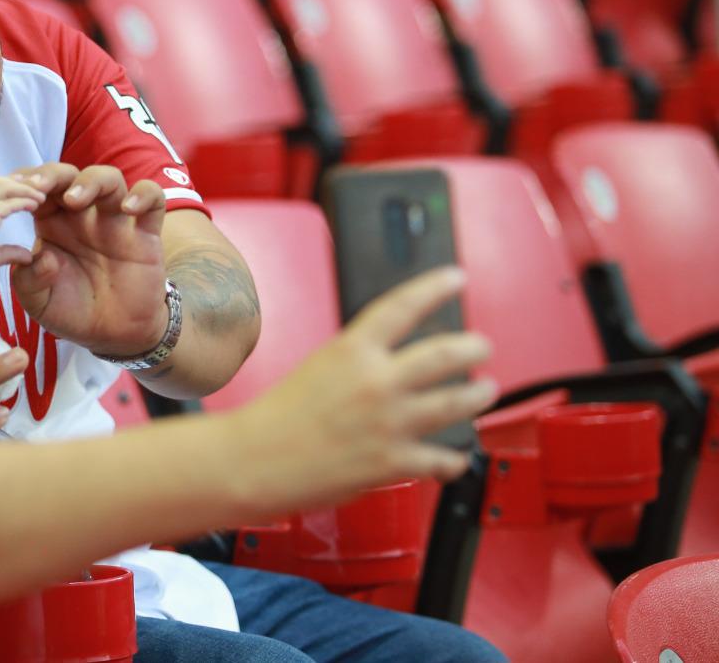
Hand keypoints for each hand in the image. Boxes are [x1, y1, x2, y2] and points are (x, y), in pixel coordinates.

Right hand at [0, 174, 43, 285]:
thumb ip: (8, 252)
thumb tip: (27, 256)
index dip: (5, 183)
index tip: (22, 185)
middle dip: (17, 181)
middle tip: (37, 184)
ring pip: (3, 187)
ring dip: (24, 189)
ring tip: (41, 196)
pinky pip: (8, 203)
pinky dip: (24, 201)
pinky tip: (35, 204)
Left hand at [8, 163, 169, 356]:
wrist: (114, 335)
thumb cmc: (72, 311)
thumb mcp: (39, 302)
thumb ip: (29, 281)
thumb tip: (41, 256)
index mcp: (52, 223)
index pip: (38, 189)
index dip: (25, 184)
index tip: (13, 191)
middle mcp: (82, 215)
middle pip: (69, 175)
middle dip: (51, 174)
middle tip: (37, 187)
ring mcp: (115, 220)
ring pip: (109, 178)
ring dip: (90, 181)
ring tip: (74, 200)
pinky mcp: (146, 232)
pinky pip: (153, 199)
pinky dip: (144, 195)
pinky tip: (129, 210)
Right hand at [225, 268, 497, 514]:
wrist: (257, 459)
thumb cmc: (279, 417)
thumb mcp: (320, 367)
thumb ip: (359, 360)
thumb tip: (394, 361)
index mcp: (352, 351)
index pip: (403, 306)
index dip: (435, 287)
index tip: (455, 278)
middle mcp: (377, 382)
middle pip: (445, 354)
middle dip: (474, 347)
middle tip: (482, 346)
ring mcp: (390, 422)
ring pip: (456, 402)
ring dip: (478, 395)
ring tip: (484, 391)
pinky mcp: (394, 462)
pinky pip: (442, 459)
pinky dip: (453, 460)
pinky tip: (455, 458)